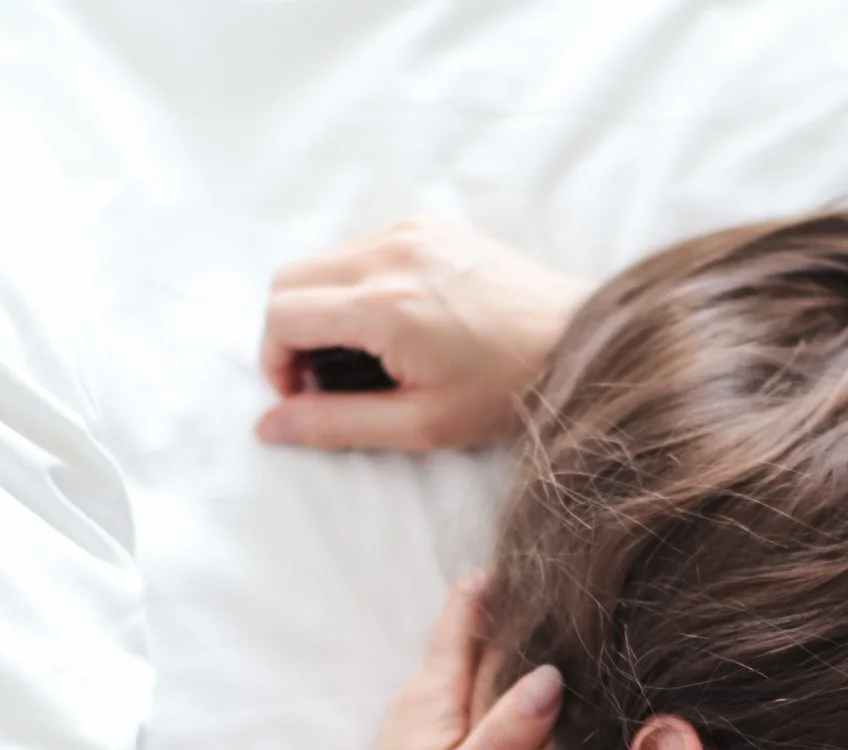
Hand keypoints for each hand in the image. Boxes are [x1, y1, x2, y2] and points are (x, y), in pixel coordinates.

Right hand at [255, 218, 590, 450]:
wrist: (579, 343)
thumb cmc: (509, 391)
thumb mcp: (421, 424)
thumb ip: (337, 424)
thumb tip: (268, 426)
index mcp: (385, 303)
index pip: (282, 314)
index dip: (276, 362)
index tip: (303, 396)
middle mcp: (391, 251)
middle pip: (288, 279)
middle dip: (289, 333)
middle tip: (324, 379)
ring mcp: (410, 229)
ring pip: (320, 261)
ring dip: (320, 308)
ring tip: (360, 356)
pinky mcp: (428, 224)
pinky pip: (359, 247)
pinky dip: (352, 284)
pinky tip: (388, 323)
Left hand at [309, 577, 562, 749]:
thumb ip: (503, 737)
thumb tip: (550, 677)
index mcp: (434, 693)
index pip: (467, 611)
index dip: (507, 579)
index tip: (556, 561)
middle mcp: (431, 697)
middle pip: (482, 633)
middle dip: (527, 609)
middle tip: (590, 592)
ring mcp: (435, 723)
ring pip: (486, 668)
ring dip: (525, 651)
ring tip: (584, 636)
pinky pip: (486, 704)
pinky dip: (516, 693)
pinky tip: (550, 705)